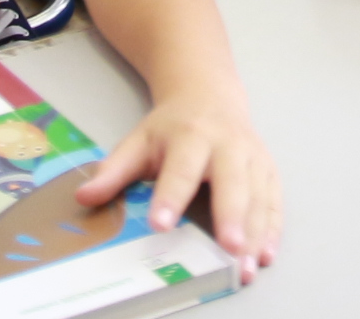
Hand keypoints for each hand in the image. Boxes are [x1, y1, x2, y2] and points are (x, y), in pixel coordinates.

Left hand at [79, 77, 280, 283]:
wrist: (210, 94)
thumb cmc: (172, 126)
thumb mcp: (139, 140)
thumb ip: (114, 170)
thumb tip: (84, 196)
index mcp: (191, 135)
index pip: (180, 169)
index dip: (170, 196)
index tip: (161, 223)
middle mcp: (227, 144)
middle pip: (232, 181)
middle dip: (232, 215)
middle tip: (230, 247)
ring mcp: (252, 156)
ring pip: (258, 195)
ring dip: (256, 232)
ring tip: (247, 266)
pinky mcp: (267, 168)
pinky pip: (274, 200)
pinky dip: (273, 228)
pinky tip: (266, 254)